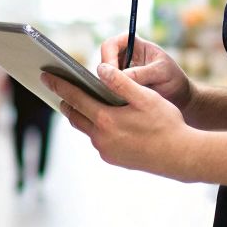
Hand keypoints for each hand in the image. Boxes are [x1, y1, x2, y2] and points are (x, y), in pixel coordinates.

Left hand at [43, 63, 198, 179]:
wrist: (180, 156)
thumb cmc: (166, 124)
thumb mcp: (146, 97)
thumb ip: (121, 82)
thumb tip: (101, 68)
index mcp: (106, 119)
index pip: (74, 98)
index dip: (58, 85)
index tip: (45, 76)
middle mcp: (100, 137)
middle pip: (74, 115)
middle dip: (66, 101)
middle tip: (59, 88)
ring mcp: (105, 150)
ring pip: (86, 128)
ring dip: (82, 115)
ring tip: (82, 102)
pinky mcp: (113, 158)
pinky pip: (98, 140)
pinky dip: (96, 128)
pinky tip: (105, 120)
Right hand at [98, 34, 192, 109]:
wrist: (178, 96)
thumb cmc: (173, 78)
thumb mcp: (161, 73)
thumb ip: (142, 73)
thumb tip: (121, 76)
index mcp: (133, 43)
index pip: (110, 45)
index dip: (108, 58)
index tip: (115, 74)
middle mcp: (123, 55)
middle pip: (103, 61)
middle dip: (107, 76)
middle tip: (115, 90)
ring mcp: (119, 71)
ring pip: (103, 77)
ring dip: (109, 87)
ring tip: (122, 98)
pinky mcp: (119, 85)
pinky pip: (108, 88)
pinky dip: (112, 94)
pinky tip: (122, 103)